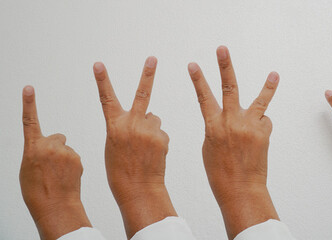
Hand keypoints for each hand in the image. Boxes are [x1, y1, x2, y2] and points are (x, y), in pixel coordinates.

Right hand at [19, 86, 91, 239]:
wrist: (54, 206)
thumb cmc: (37, 190)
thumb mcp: (29, 167)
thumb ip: (38, 151)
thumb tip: (47, 146)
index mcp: (33, 147)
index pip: (29, 121)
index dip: (29, 104)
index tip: (29, 88)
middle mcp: (49, 145)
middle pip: (58, 138)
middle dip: (57, 147)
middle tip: (53, 165)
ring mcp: (65, 151)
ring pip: (68, 149)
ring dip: (66, 159)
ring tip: (60, 176)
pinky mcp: (78, 158)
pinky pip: (76, 158)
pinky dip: (73, 166)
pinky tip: (68, 178)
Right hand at [93, 57, 176, 236]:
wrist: (137, 189)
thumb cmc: (121, 169)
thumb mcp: (116, 145)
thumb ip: (128, 126)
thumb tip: (149, 114)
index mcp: (114, 126)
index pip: (106, 99)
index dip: (102, 81)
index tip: (98, 64)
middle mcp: (131, 124)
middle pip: (142, 94)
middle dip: (147, 74)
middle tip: (152, 58)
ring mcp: (148, 130)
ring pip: (153, 119)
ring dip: (151, 128)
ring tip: (144, 148)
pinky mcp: (162, 137)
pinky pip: (160, 132)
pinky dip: (157, 140)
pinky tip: (153, 155)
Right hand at [187, 46, 279, 238]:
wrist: (240, 189)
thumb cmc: (220, 172)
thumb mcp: (210, 147)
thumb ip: (218, 127)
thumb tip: (228, 117)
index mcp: (212, 126)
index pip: (203, 97)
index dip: (198, 80)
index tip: (193, 64)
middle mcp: (231, 122)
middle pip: (229, 87)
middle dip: (225, 66)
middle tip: (222, 49)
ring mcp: (249, 126)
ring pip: (260, 101)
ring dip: (268, 86)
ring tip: (274, 74)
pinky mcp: (263, 133)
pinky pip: (264, 122)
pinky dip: (260, 126)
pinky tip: (256, 141)